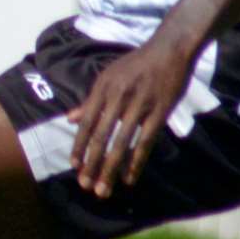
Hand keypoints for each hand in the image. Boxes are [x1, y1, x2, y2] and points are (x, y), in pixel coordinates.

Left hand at [67, 37, 191, 197]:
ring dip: (110, 169)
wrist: (169, 49)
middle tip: (85, 185)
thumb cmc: (136, 64)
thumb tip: (70, 119)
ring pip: (121, 143)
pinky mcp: (160, 112)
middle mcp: (118, 97)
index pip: (87, 122)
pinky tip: (129, 178)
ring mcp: (139, 105)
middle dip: (92, 164)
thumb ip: (90, 100)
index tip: (74, 165)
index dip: (79, 145)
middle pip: (101, 136)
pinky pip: (145, 142)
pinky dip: (136, 162)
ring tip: (103, 189)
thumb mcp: (108, 76)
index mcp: (103, 88)